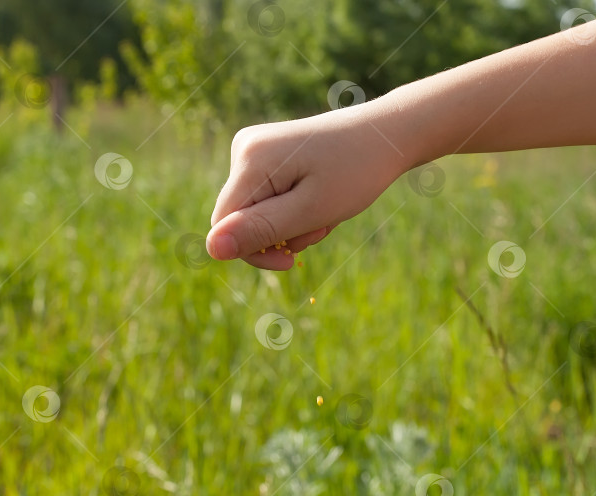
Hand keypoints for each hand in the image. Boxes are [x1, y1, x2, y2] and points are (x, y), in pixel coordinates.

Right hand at [207, 104, 411, 269]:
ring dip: (291, 224)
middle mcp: (243, 148)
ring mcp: (253, 149)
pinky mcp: (266, 154)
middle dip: (279, 235)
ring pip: (256, 212)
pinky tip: (319, 200)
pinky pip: (267, 198)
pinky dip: (293, 209)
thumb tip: (211, 249)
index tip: (293, 260)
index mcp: (250, 160)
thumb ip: (261, 230)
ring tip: (326, 213)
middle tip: (320, 229)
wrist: (384, 135)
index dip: (253, 252)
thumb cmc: (355, 172)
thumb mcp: (310, 211)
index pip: (224, 226)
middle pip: (240, 219)